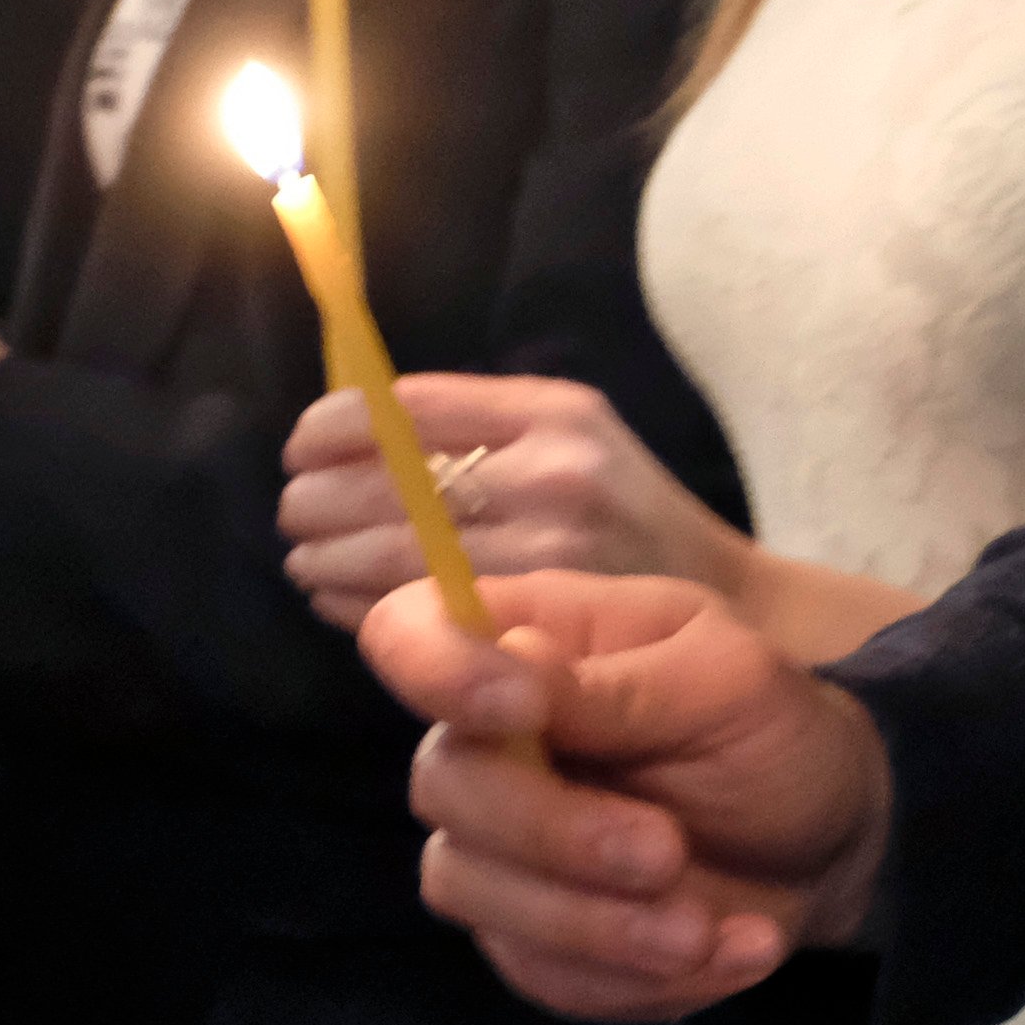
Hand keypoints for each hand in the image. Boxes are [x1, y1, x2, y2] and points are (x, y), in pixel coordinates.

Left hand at [285, 367, 748, 610]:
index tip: (302, 451)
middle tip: (296, 520)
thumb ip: (477, 431)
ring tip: (308, 566)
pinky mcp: (538, 617)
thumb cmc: (626, 521)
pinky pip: (417, 609)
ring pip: (389, 553)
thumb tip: (344, 437)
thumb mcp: (574, 442)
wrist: (729, 611)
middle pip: (384, 482)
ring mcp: (549, 549)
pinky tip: (344, 603)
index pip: (402, 407)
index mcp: (552, 410)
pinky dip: (359, 608)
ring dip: (324, 563)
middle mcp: (553, 470)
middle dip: (315, 505)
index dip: (328, 430)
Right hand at [349, 550, 893, 1020]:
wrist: (831, 844)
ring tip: (707, 929)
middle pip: (443, 785)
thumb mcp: (728, 682)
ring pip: (473, 890)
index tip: (520, 711)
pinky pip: (540, 972)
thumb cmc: (773, 732)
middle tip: (666, 852)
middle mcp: (489, 744)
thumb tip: (506, 663)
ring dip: (596, 924)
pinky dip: (638, 977)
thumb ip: (617, 680)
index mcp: (528, 646)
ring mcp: (498, 849)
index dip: (434, 669)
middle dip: (554, 833)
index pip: (411, 630)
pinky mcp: (530, 940)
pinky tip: (734, 948)